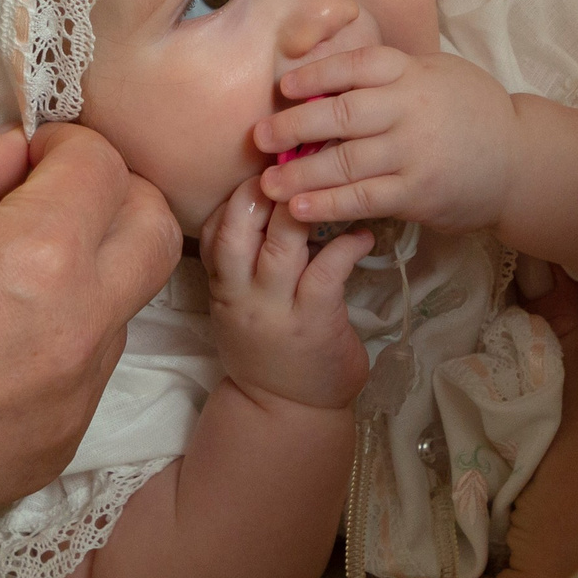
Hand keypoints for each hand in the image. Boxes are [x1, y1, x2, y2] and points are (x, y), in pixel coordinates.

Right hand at [0, 122, 180, 539]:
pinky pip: (89, 373)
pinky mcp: (61, 443)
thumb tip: (13, 151)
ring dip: (89, 273)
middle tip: (52, 199)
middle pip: (154, 231)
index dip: (64, 145)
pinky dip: (63, 342)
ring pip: (125, 304)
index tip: (26, 157)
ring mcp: (77, 392)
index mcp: (41, 252)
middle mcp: (81, 324)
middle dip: (114, 197)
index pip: (104, 164)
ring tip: (9, 280)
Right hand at [198, 177, 375, 408]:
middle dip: (260, 191)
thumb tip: (266, 205)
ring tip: (326, 186)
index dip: (234, 195)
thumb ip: (242, 263)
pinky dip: (347, 246)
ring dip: (302, 210)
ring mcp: (276, 309)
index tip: (263, 166)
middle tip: (290, 163)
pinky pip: (327, 271)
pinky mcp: (314, 322)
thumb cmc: (268, 351)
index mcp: (223, 286)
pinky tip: (363, 235)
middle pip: (237, 229)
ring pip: (280, 246)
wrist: (285, 413)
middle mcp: (241, 294)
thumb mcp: (238, 307)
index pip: (215, 229)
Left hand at [255, 45, 516, 230]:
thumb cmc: (470, 111)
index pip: (356, 65)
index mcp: (411, 73)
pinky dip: (327, 204)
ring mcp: (413, 153)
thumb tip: (326, 74)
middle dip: (293, 126)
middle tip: (260, 136)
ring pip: (345, 162)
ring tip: (266, 182)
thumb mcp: (436, 73)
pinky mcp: (416, 193)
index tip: (284, 86)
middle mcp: (409, 109)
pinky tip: (297, 208)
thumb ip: (389, 73)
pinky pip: (363, 199)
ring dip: (299, 173)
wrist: (519, 160)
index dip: (315, 74)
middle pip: (340, 114)